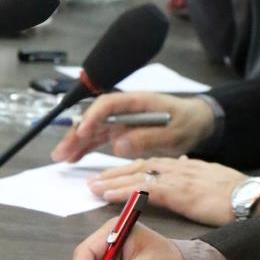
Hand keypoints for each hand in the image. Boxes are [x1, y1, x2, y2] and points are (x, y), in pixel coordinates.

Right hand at [51, 91, 214, 161]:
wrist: (198, 123)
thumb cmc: (188, 122)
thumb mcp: (173, 133)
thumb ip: (148, 138)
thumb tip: (119, 145)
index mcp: (138, 102)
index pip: (109, 104)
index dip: (93, 116)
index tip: (82, 131)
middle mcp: (126, 110)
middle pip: (96, 118)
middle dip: (77, 133)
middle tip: (62, 151)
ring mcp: (123, 121)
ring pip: (94, 129)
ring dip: (77, 142)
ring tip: (61, 157)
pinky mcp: (123, 132)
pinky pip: (101, 139)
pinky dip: (87, 148)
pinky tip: (74, 157)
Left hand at [88, 156, 245, 225]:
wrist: (250, 196)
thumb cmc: (235, 190)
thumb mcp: (211, 174)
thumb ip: (193, 168)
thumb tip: (183, 161)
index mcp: (184, 164)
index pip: (150, 163)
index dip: (129, 168)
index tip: (113, 174)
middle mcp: (176, 167)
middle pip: (138, 165)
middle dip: (114, 173)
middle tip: (94, 181)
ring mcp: (176, 178)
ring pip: (136, 175)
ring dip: (113, 181)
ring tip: (94, 187)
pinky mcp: (178, 191)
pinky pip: (144, 190)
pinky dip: (123, 192)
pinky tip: (109, 196)